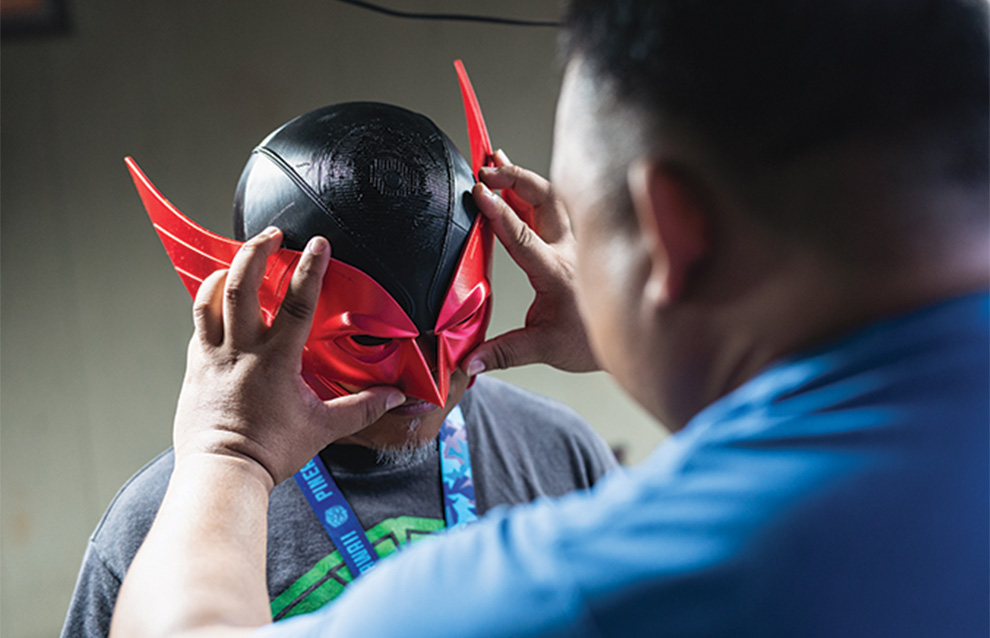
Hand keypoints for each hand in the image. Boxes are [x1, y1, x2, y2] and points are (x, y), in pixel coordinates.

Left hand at [173, 228, 404, 487]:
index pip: (297, 304)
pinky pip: (199, 325)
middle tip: (272, 234)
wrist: (222, 473)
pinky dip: (209, 305)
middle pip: (241, 286)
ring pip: (209, 299)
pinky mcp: (195, 367)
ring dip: (224, 272)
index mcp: (276, 361)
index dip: (310, 269)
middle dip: (256, 252)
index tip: (319, 243)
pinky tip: (220, 303)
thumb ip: (362, 408)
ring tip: (239, 260)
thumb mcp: (323, 428)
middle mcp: (240, 351)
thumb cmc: (271, 451)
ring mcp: (212, 357)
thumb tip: (396, 396)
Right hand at [463, 152, 598, 374]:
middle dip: (515, 179)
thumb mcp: (544, 350)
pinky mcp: (573, 240)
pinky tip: (512, 177)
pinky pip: (551, 206)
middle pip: (545, 200)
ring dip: (522, 177)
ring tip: (495, 159)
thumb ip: (505, 353)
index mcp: (556, 273)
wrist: (623, 338)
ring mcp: (573, 242)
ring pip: (550, 197)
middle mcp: (567, 250)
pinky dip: (529, 188)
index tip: (479, 194)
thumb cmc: (585, 342)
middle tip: (486, 169)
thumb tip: (469, 362)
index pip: (524, 237)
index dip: (500, 214)